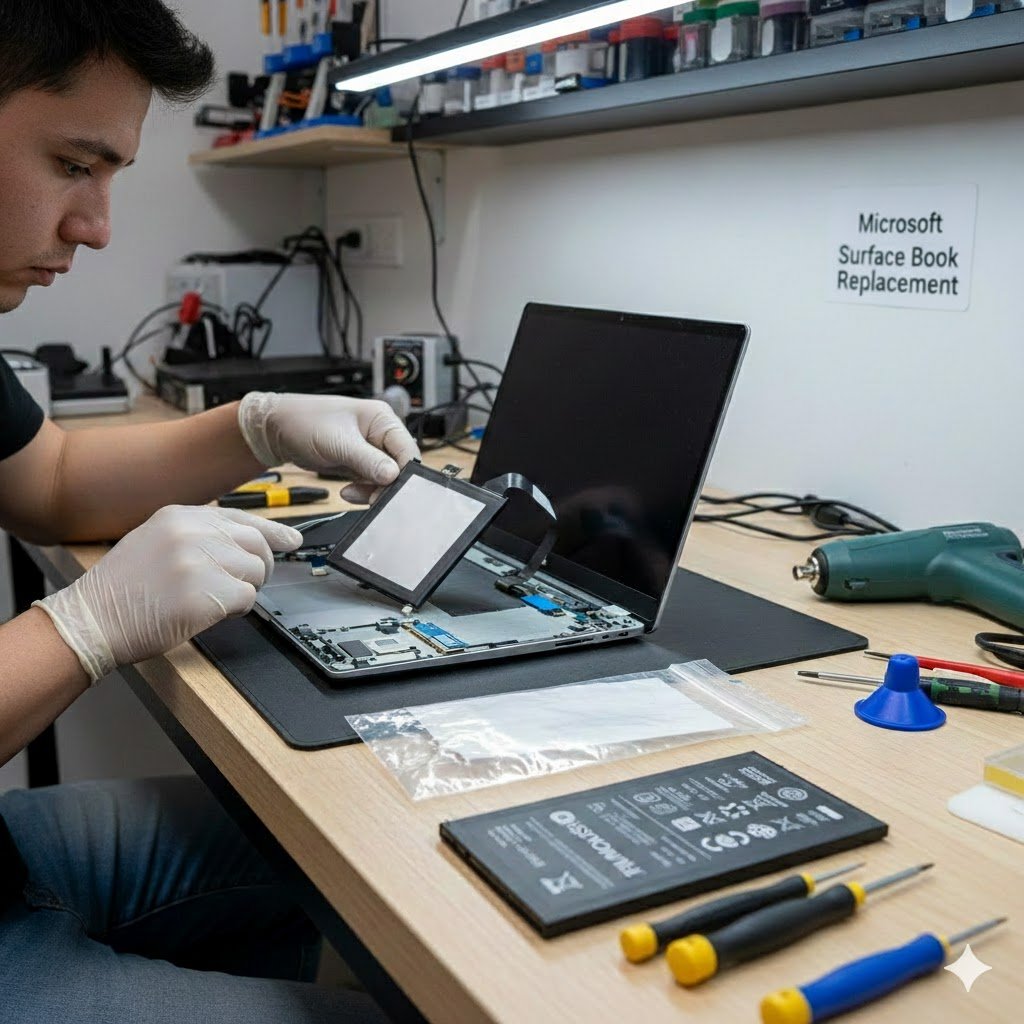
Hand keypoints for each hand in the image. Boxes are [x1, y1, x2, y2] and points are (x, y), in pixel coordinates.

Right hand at [34, 506, 301, 681]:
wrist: (91, 619)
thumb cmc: (123, 590)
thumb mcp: (155, 541)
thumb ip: (197, 536)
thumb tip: (246, 542)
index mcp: (180, 516)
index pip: (241, 518)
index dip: (272, 531)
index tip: (292, 540)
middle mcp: (192, 532)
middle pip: (256, 543)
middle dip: (260, 567)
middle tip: (249, 584)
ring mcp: (198, 561)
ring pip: (254, 572)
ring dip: (244, 590)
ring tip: (212, 599)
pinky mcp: (204, 592)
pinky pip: (246, 598)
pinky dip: (235, 610)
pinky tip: (209, 612)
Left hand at [237, 393, 418, 502]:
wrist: (276, 429)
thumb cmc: (303, 421)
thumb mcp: (338, 443)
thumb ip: (368, 460)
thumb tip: (393, 475)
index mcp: (382, 419)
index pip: (407, 450)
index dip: (403, 474)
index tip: (390, 491)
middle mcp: (379, 433)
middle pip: (399, 467)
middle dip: (385, 485)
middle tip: (372, 498)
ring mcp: (369, 449)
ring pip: (386, 478)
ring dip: (372, 490)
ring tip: (352, 492)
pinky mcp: (359, 462)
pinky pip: (371, 482)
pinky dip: (362, 491)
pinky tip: (348, 491)